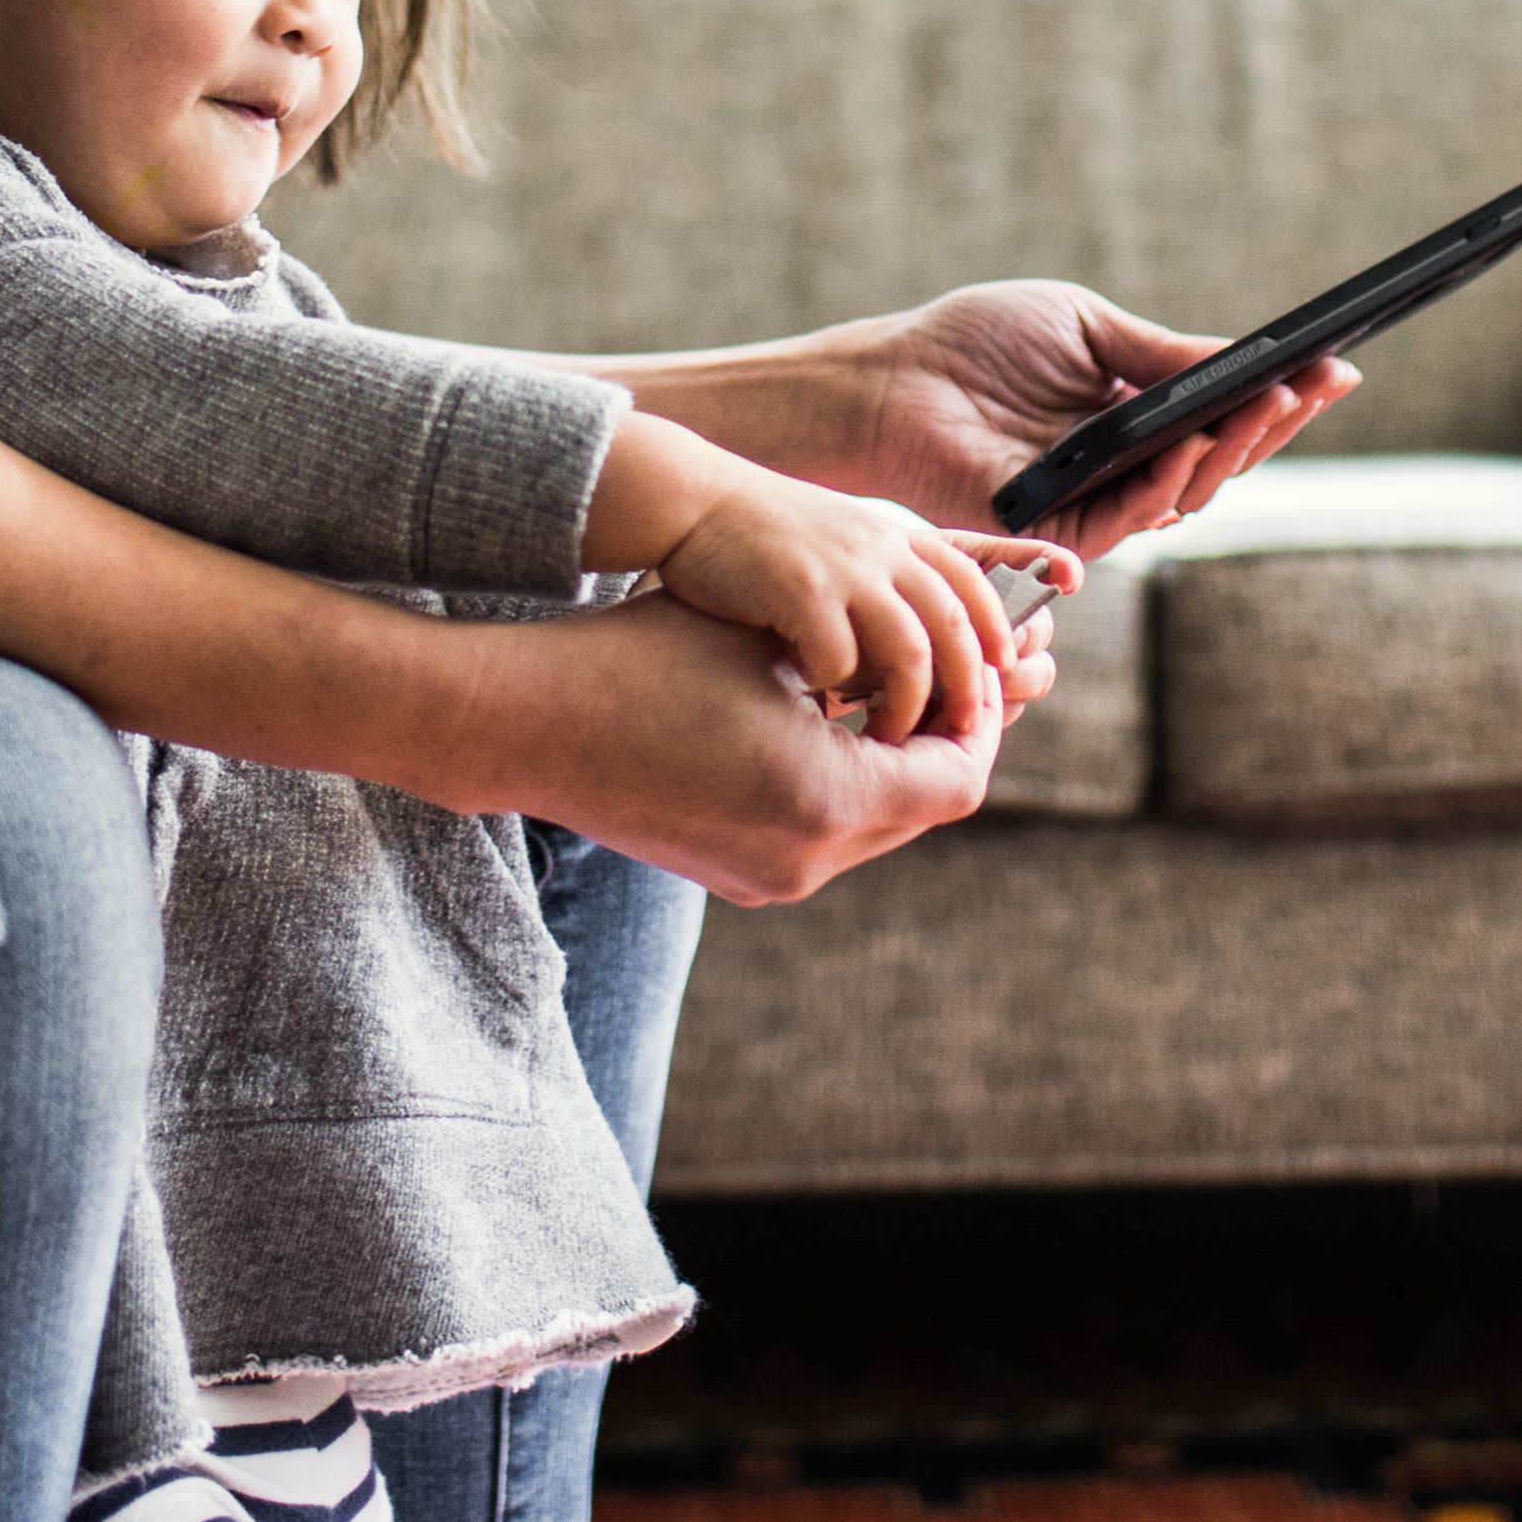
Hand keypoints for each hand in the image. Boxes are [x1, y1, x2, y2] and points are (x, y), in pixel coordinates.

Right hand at [456, 593, 1016, 904]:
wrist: (535, 722)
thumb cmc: (649, 657)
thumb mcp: (774, 643)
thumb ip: (867, 660)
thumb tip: (944, 656)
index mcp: (828, 799)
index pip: (958, 778)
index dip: (983, 722)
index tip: (985, 673)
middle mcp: (808, 858)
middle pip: (925, 811)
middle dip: (941, 746)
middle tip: (946, 686)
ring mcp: (770, 878)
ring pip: (878, 826)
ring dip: (893, 768)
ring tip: (885, 701)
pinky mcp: (738, 877)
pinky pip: (827, 836)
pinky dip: (845, 787)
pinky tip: (824, 728)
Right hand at [657, 474, 1070, 747]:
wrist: (692, 504)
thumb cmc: (764, 543)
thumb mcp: (845, 549)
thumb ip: (888, 589)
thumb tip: (926, 664)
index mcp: (899, 538)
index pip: (975, 586)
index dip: (996, 636)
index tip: (1003, 682)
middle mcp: (883, 548)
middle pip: (956, 628)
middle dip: (966, 690)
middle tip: (959, 735)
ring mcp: (845, 568)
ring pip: (910, 654)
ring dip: (904, 708)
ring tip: (887, 740)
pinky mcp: (800, 588)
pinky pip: (840, 660)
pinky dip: (836, 690)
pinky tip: (815, 704)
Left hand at [785, 283, 1355, 559]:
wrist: (894, 381)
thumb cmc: (978, 344)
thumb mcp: (1087, 328)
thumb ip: (1162, 352)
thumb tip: (1247, 359)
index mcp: (1138, 416)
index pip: (1226, 416)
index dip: (1281, 398)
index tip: (1334, 368)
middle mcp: (1128, 467)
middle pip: (1223, 460)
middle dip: (1275, 423)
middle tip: (1315, 386)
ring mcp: (1098, 503)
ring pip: (1188, 493)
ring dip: (1233, 450)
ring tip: (1266, 403)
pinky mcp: (1060, 533)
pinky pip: (1127, 517)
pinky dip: (1164, 482)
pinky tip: (1188, 444)